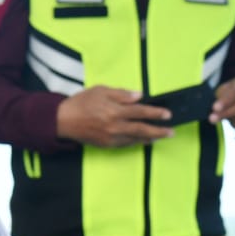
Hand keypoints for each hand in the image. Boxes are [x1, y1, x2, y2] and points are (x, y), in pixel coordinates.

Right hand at [57, 86, 174, 147]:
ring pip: (136, 139)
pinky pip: (126, 144)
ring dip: (150, 138)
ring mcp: (111, 137)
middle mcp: (115, 126)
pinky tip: (144, 140)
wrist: (63, 121)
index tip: (168, 114)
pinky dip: (137, 142)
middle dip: (159, 131)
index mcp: (115, 110)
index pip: (141, 112)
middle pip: (142, 129)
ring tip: (161, 136)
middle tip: (171, 132)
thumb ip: (121, 94)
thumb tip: (139, 96)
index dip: (156, 113)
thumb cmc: (81, 102)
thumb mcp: (101, 90)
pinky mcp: (106, 145)